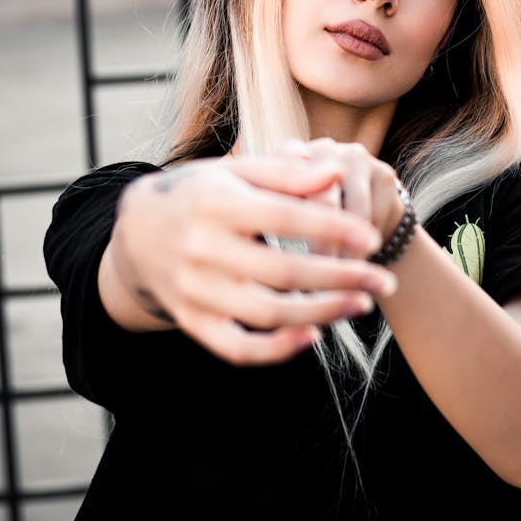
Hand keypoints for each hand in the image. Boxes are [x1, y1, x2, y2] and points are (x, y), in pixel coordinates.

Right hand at [99, 155, 396, 364]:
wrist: (136, 230)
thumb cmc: (199, 192)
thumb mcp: (235, 171)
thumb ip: (285, 173)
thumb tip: (337, 172)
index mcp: (216, 203)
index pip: (284, 217)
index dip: (332, 227)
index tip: (371, 237)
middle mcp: (202, 248)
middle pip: (283, 271)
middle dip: (342, 278)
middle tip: (384, 281)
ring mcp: (195, 290)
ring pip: (266, 313)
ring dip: (321, 313)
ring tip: (362, 305)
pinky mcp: (191, 320)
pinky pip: (236, 347)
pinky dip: (276, 350)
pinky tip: (314, 336)